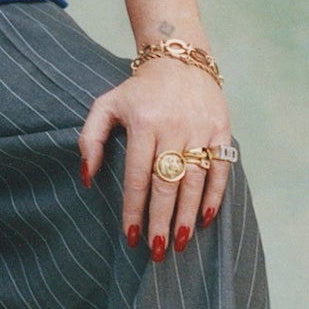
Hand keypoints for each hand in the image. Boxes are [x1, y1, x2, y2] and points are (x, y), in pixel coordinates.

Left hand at [78, 56, 233, 260]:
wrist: (179, 59)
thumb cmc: (138, 91)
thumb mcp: (105, 106)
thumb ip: (90, 140)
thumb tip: (87, 178)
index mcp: (143, 123)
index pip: (137, 175)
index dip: (134, 208)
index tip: (131, 236)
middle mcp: (173, 127)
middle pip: (166, 183)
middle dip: (161, 220)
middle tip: (157, 250)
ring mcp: (200, 128)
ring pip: (194, 180)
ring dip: (187, 214)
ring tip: (179, 242)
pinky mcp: (221, 129)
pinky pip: (220, 168)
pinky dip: (214, 194)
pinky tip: (205, 218)